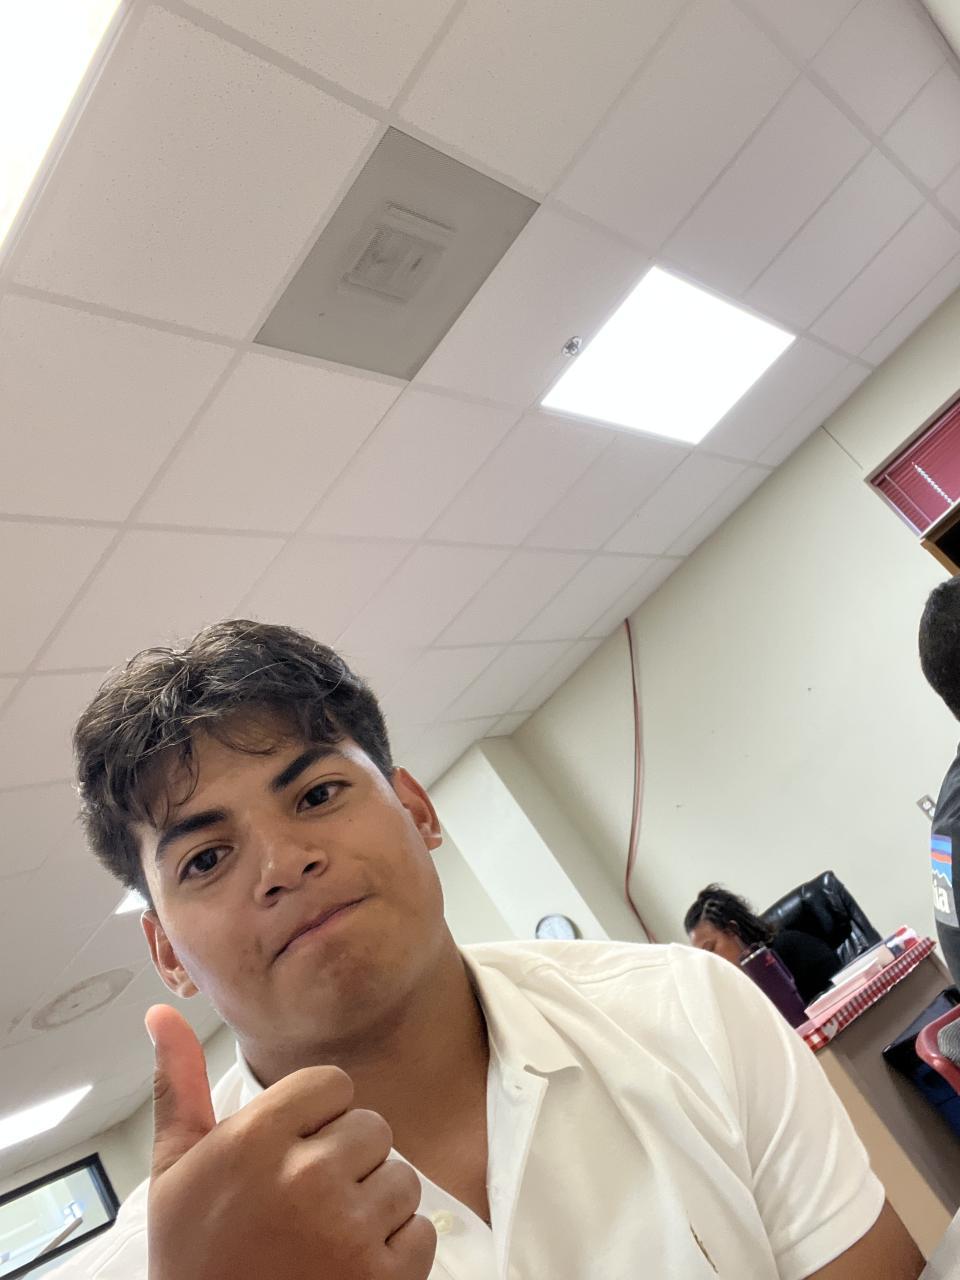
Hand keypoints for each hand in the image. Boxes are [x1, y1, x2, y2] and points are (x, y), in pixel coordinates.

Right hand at [145, 1005, 435, 1279]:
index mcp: (255, 1141)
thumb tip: (162, 1013)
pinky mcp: (381, 1279)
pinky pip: (420, 1232)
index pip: (333, 1083)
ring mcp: (346, 1230)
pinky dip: (395, 1254)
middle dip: (347, 1163)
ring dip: (374, 1207)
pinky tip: (349, 1268)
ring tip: (326, 1239)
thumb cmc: (195, 1262)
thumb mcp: (173, 1174)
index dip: (318, 1119)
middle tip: (306, 1206)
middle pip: (371, 1127)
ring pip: (401, 1177)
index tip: (293, 1154)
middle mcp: (304, 1177)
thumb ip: (179, 1088)